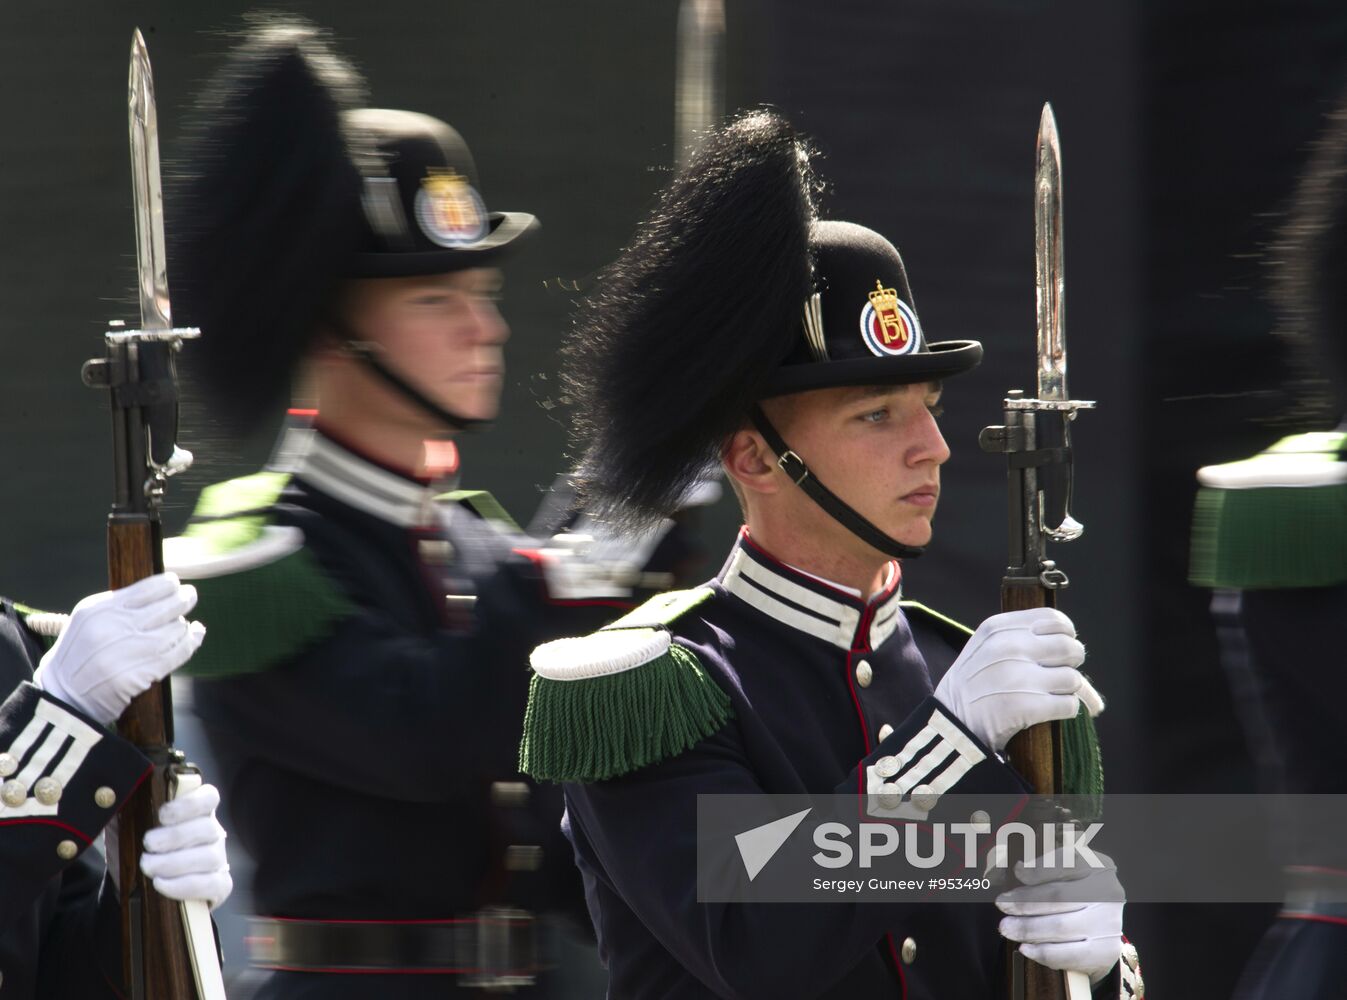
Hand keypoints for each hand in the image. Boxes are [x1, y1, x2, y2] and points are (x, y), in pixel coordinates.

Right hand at [34, 573, 204, 725]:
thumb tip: (165, 588)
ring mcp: (130, 650)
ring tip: (181, 626)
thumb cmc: (80, 655)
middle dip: (185, 598)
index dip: (169, 584)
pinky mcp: (142, 673)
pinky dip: (193, 640)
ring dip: (182, 626)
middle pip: (168, 605)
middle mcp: (115, 626)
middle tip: (190, 596)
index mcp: (100, 609)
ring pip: (176, 628)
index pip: (149, 587)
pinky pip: (180, 651)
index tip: (175, 584)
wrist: (64, 695)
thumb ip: (120, 605)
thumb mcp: (89, 620)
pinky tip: (196, 633)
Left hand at [137, 783, 232, 909]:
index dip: (190, 803)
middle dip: (175, 837)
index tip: (163, 815)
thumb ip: (126, 808)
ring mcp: (218, 859)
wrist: (137, 887)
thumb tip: (109, 796)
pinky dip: (185, 885)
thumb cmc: (137, 849)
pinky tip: (161, 884)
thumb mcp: (128, 824)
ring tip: (148, 866)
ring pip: (210, 857)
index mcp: (197, 812)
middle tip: (147, 844)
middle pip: (208, 828)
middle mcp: (213, 833)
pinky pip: (212, 884)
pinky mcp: (219, 886)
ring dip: (176, 862)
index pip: (209, 798)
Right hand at [933, 607, 1101, 751]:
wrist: (951, 723)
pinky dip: (1068, 710)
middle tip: (1065, 673)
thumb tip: (1070, 640)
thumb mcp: (982, 647)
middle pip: (1069, 648)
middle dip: (1073, 662)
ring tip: (1059, 695)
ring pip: (1073, 679)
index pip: (1053, 619)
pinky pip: (1070, 704)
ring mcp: (1019, 677)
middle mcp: (1009, 648)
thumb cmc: (972, 686)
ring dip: (1071, 691)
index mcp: (998, 628)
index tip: (1064, 645)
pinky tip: (1055, 711)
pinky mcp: (1027, 706)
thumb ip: (1017, 636)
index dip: (1066, 633)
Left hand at [997, 848, 1124, 984]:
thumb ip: (1042, 868)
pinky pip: (1069, 955)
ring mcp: (1109, 924)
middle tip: (1002, 904)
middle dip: (1025, 902)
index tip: (1017, 872)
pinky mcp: (1105, 952)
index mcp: (1098, 867)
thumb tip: (1020, 870)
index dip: (1041, 868)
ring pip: (1061, 927)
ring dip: (1028, 928)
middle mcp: (1109, 894)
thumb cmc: (1074, 895)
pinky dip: (1043, 952)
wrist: (1100, 931)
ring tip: (1007, 927)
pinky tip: (1025, 948)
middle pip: (1060, 897)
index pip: (1068, 863)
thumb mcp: (1063, 874)